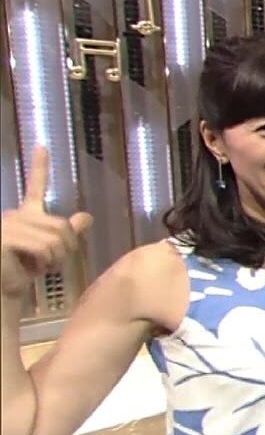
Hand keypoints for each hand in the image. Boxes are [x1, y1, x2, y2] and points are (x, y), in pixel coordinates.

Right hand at [1, 146, 92, 299]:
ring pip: (55, 239)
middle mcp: (16, 214)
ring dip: (54, 259)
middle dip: (65, 248)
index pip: (36, 186)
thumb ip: (67, 233)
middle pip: (62, 225)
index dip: (39, 166)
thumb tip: (87, 217)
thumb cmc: (23, 270)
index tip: (42, 146)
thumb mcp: (50, 251)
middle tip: (51, 263)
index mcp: (26, 214)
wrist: (4, 288)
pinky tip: (29, 268)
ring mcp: (9, 224)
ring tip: (38, 266)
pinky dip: (43, 262)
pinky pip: (42, 248)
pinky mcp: (6, 238)